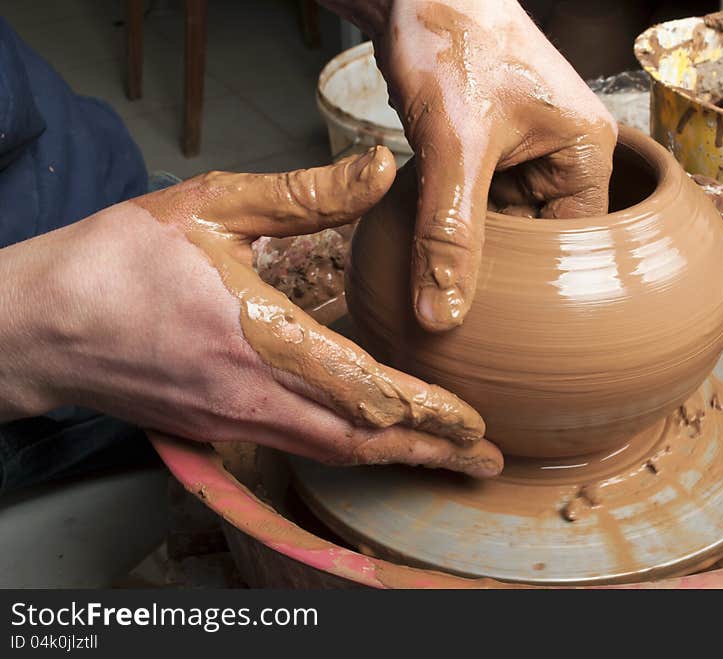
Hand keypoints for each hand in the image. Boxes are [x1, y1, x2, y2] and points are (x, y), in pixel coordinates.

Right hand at [0, 147, 501, 476]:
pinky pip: (298, 446)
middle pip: (360, 441)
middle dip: (428, 453)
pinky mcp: (216, 427)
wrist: (39, 324)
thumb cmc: (118, 261)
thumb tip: (380, 170)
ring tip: (441, 458)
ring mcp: (233, 420)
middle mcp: (253, 396)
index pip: (366, 389)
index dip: (427, 411)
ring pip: (332, 451)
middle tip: (480, 464)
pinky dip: (348, 448)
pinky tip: (368, 437)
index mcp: (259, 339)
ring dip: (393, 457)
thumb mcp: (213, 205)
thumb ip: (304, 195)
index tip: (473, 423)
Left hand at [373, 0, 617, 330]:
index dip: (537, 286)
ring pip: (503, 226)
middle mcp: (565, 156)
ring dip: (471, 244)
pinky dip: (453, 220)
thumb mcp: (453, 146)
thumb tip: (442, 315)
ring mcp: (526, 153)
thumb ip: (448, 233)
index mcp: (587, 152)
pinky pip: (477, 204)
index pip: (575, 246)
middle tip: (460, 306)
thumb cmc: (451, 39)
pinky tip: (429, 237)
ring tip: (440, 272)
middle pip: (539, 241)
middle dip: (499, 267)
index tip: (496, 322)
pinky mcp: (489, 149)